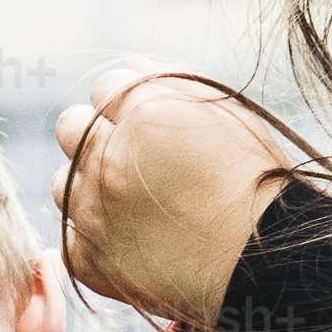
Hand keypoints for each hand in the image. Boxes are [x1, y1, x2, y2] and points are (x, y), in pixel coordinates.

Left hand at [53, 65, 293, 328]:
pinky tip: (134, 243)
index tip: (153, 130)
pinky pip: (70, 239)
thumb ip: (172, 79)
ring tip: (138, 209)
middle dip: (97, 138)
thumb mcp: (226, 114)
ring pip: (63, 184)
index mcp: (144, 111)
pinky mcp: (90, 261)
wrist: (267, 267)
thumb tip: (130, 64)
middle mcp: (109, 156)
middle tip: (137, 164)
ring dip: (90, 190)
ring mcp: (94, 211)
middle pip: (70, 127)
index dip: (128, 107)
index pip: (104, 88)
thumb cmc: (256, 184)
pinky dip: (96, 241)